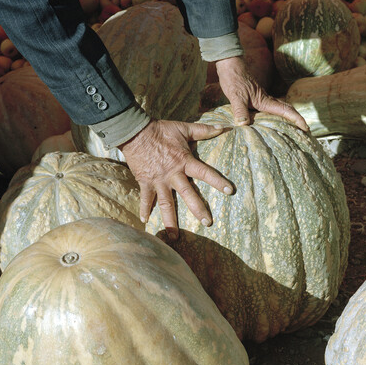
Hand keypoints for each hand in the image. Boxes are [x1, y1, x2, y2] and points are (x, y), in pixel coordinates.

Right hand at [118, 119, 232, 238]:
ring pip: (166, 204)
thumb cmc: (161, 130)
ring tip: (175, 237)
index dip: (218, 181)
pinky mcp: (145, 182)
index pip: (205, 173)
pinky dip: (145, 209)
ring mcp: (159, 181)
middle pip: (188, 195)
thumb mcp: (184, 128)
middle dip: (198, 210)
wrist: (135, 131)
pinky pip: (146, 199)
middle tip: (207, 223)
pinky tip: (145, 222)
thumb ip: (204, 130)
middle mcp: (173, 175)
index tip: (230, 191)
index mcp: (184, 162)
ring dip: (171, 221)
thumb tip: (223, 128)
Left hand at [215, 55, 308, 130]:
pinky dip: (275, 118)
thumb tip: (243, 125)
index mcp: (265, 101)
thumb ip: (240, 110)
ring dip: (288, 119)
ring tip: (293, 131)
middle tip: (305, 132)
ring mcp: (262, 100)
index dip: (297, 119)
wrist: (230, 66)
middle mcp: (266, 100)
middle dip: (297, 120)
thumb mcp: (236, 96)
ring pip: (279, 110)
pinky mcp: (256, 100)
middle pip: (287, 110)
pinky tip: (271, 124)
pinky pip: (270, 110)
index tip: (306, 128)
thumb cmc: (234, 79)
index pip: (286, 111)